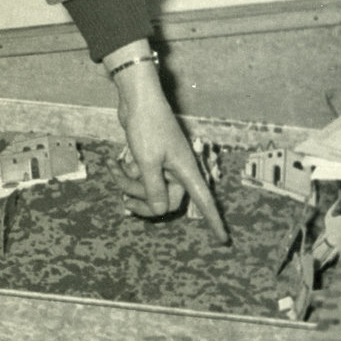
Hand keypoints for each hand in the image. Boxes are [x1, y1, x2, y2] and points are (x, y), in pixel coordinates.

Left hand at [103, 41, 228, 244]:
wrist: (137, 100)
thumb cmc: (147, 126)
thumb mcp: (147, 161)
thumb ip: (153, 189)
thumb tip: (160, 210)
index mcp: (185, 171)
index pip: (205, 202)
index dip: (214, 221)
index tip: (225, 240)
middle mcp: (178, 171)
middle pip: (165, 201)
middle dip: (142, 197)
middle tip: (124, 191)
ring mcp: (164, 166)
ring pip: (149, 190)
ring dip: (129, 185)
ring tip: (116, 170)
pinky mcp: (151, 160)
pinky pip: (141, 179)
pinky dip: (126, 174)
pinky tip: (115, 164)